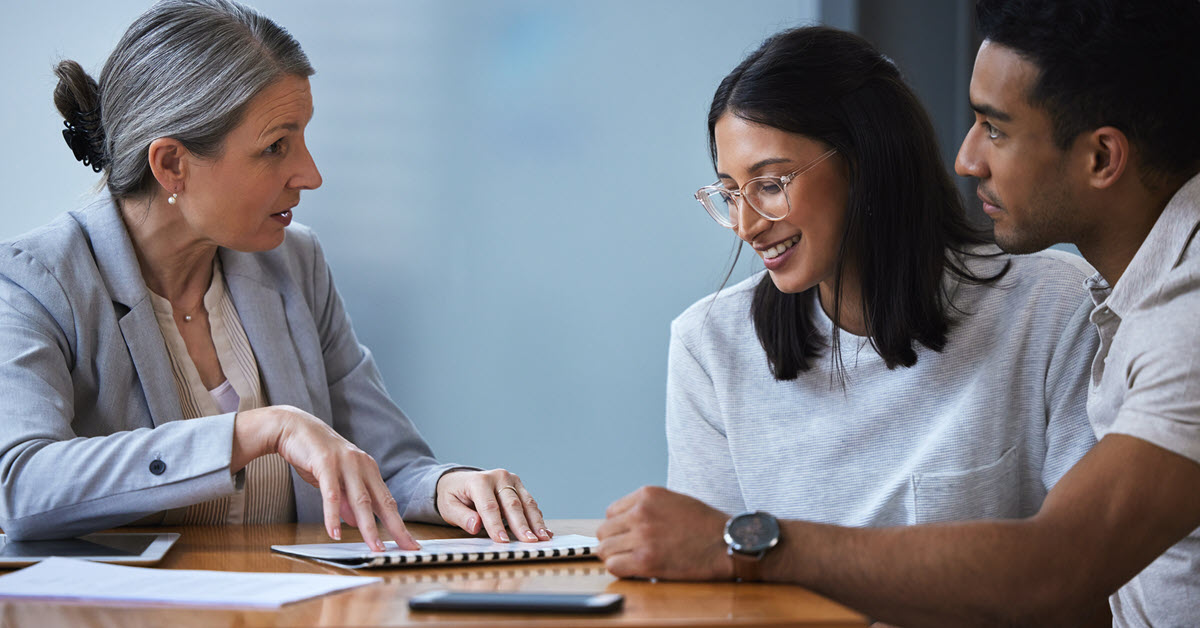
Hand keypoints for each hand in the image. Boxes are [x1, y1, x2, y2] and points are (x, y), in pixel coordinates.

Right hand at [233, 405, 418, 551]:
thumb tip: (354, 522)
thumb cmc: (315, 455)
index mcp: (368, 469)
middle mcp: (362, 465)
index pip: (388, 502)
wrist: (294, 427)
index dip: (399, 523)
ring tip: (375, 547)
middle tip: (406, 548)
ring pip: (361, 501)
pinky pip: (331, 494)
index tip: (409, 543)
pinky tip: (335, 532)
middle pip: (382, 502)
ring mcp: (346, 463)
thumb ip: (346, 499)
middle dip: (395, 528)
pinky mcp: (326, 463)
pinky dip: (333, 515)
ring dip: (368, 527)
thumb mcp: (335, 479)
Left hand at [436, 469, 550, 542]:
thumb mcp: (448, 506)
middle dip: (522, 525)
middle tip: (529, 542)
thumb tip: (476, 525)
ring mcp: (511, 480)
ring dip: (536, 522)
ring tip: (543, 537)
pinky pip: (530, 504)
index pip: (489, 506)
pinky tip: (545, 531)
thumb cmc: (453, 495)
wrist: (459, 481)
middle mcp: (498, 477)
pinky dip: (537, 518)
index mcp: (479, 481)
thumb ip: (461, 516)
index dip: (496, 525)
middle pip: (512, 504)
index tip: (502, 541)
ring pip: (526, 503)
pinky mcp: (519, 487)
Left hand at [596, 486, 731, 580]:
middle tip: (628, 552)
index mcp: (646, 495)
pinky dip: (621, 570)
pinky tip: (635, 570)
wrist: (727, 542)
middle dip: (614, 542)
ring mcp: (641, 536)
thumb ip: (648, 507)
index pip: (611, 512)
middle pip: (604, 531)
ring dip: (615, 557)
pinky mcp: (645, 560)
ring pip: (605, 549)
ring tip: (631, 561)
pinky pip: (614, 566)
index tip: (628, 536)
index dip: (619, 527)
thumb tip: (626, 522)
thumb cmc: (705, 524)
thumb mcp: (674, 500)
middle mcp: (640, 513)